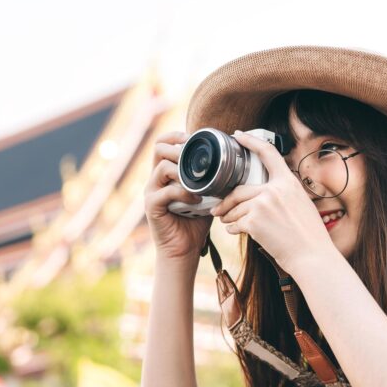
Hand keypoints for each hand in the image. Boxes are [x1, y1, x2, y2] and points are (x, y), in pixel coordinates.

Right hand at [143, 131, 212, 261]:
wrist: (184, 250)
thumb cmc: (195, 222)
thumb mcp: (207, 195)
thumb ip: (212, 179)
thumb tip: (234, 163)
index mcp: (166, 174)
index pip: (162, 144)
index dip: (176, 136)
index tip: (192, 138)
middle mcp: (155, 180)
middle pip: (158, 149)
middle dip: (179, 149)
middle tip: (195, 158)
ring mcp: (151, 192)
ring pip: (162, 167)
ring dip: (183, 171)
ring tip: (198, 182)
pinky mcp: (152, 206)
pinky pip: (166, 192)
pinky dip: (183, 193)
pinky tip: (196, 200)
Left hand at [209, 131, 335, 273]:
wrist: (312, 257)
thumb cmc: (309, 235)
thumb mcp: (301, 204)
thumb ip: (283, 193)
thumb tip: (263, 191)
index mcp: (289, 182)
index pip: (269, 153)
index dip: (251, 141)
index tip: (239, 135)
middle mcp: (275, 190)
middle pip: (239, 190)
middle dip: (225, 201)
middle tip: (217, 208)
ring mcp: (264, 204)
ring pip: (235, 208)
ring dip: (228, 217)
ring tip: (227, 223)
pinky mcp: (254, 221)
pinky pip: (235, 223)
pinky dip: (232, 229)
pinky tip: (235, 232)